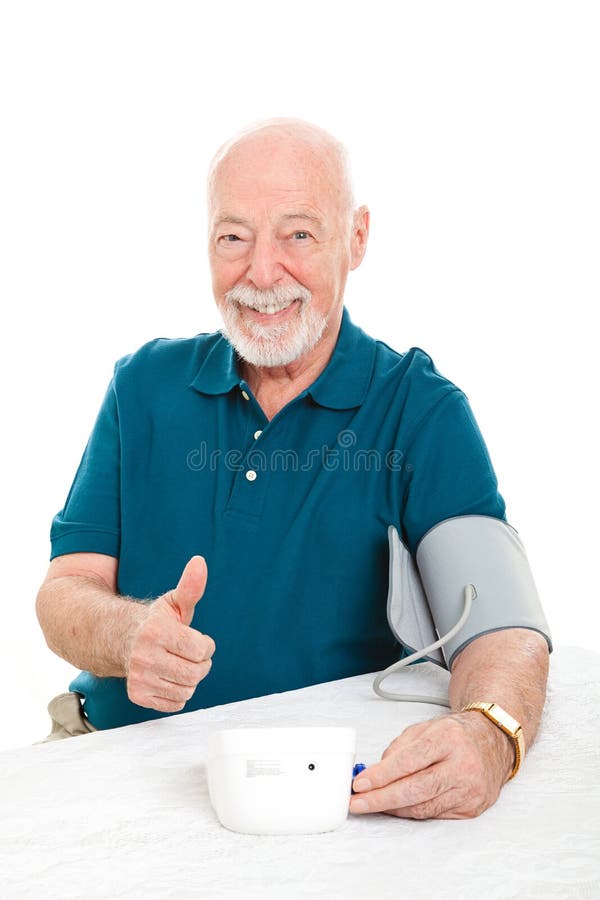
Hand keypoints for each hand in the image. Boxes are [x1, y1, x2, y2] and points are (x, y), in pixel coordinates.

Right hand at [125, 556, 215, 712]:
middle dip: (200, 664)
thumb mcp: (173, 603)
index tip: (197, 640)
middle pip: (195, 674)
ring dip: (189, 679)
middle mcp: (144, 657)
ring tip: (179, 664)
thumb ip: (191, 587)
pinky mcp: (138, 695)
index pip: (201, 650)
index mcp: (156, 632)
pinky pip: (175, 704)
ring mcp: (140, 678)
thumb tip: (200, 562)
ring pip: (187, 690)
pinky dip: (177, 693)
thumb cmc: (154, 621)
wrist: (119, 639)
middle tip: (191, 654)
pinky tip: (168, 677)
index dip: (205, 645)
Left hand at [349, 711, 513, 818]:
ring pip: (422, 807)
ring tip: (371, 805)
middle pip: (414, 789)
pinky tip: (397, 807)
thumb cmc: (457, 734)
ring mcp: (469, 789)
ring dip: (392, 808)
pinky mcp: (472, 808)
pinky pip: (433, 814)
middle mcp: (462, 765)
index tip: (359, 783)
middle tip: (357, 803)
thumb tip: (373, 773)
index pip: (409, 761)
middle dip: (380, 799)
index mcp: (448, 738)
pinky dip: (411, 812)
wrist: (493, 742)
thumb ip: (399, 749)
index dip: (381, 775)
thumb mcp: (425, 729)